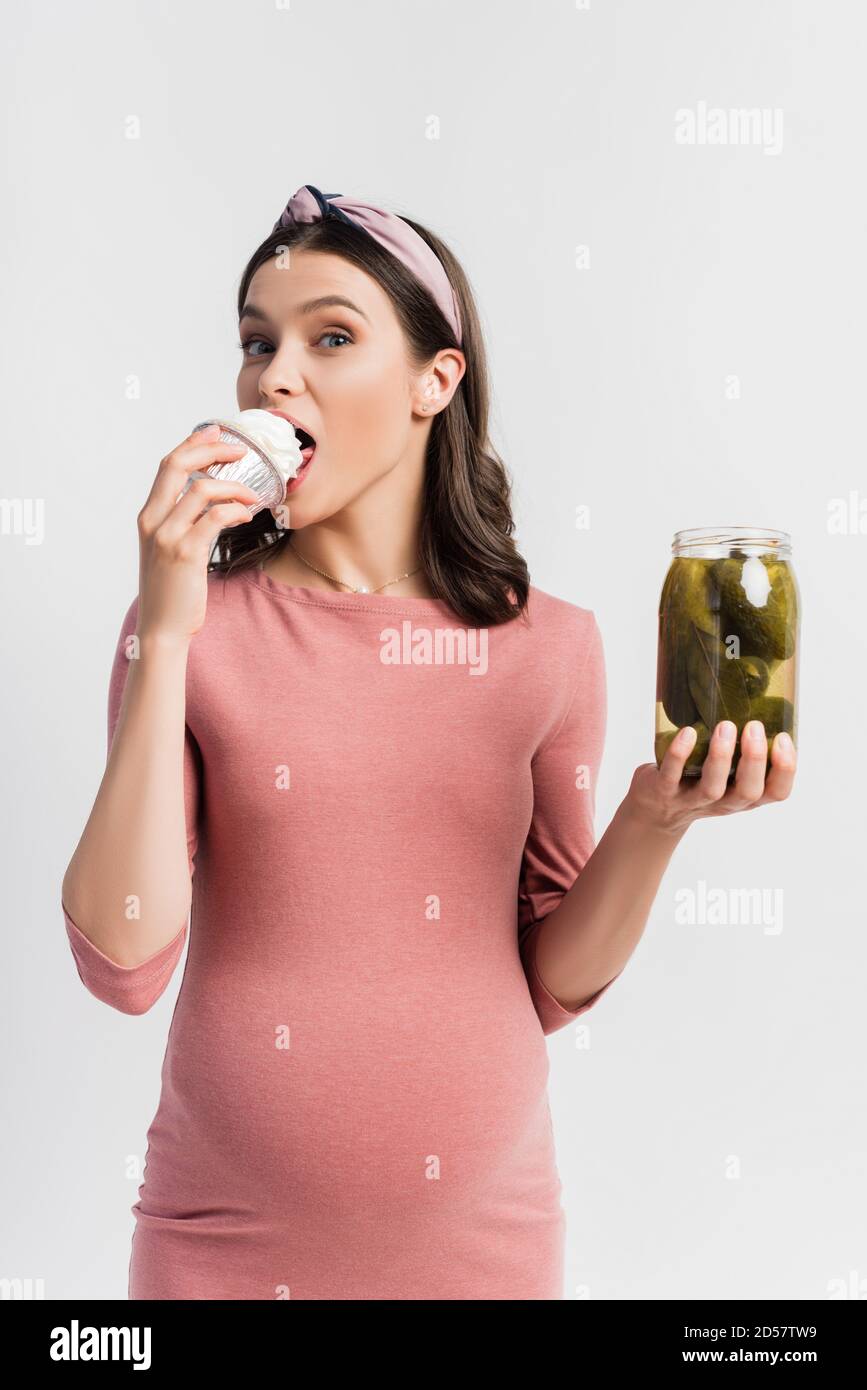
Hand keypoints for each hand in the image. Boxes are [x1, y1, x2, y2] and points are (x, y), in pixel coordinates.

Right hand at [137, 424, 261, 641]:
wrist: (162, 628)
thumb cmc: (173, 590)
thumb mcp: (169, 549)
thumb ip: (183, 523)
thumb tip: (213, 501)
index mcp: (149, 516)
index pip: (168, 465)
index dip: (193, 444)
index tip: (217, 432)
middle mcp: (153, 521)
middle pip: (177, 465)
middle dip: (211, 449)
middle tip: (240, 450)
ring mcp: (167, 537)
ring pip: (202, 490)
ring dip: (234, 488)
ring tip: (252, 497)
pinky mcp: (186, 554)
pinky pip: (215, 518)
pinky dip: (236, 511)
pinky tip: (247, 517)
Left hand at [623, 720, 796, 837]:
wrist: (655, 811)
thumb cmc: (699, 781)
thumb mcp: (727, 774)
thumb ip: (743, 751)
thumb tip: (761, 698)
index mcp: (744, 796)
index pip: (777, 792)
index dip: (786, 770)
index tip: (783, 739)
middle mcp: (724, 802)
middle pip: (748, 792)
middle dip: (754, 759)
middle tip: (754, 727)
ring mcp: (693, 800)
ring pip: (712, 787)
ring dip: (721, 756)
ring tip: (725, 727)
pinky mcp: (664, 792)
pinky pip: (671, 776)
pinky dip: (679, 754)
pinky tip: (688, 733)